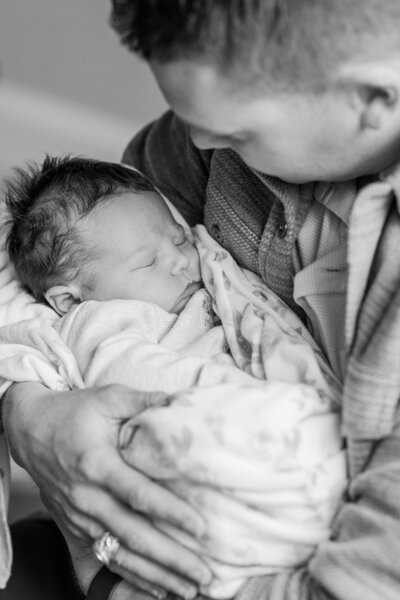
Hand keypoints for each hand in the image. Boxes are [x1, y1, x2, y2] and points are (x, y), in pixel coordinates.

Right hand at [3, 382, 211, 596]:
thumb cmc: (73, 411)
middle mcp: (87, 495)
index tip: (200, 528)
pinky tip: (157, 588)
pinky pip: (105, 556)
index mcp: (97, 463)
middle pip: (132, 534)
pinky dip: (131, 576)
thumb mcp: (109, 397)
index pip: (138, 493)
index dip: (169, 511)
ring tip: (188, 590)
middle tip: (204, 576)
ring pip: (120, 552)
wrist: (30, 429)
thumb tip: (182, 403)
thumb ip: (145, 401)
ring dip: (154, 574)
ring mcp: (78, 515)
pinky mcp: (75, 525)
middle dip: (170, 558)